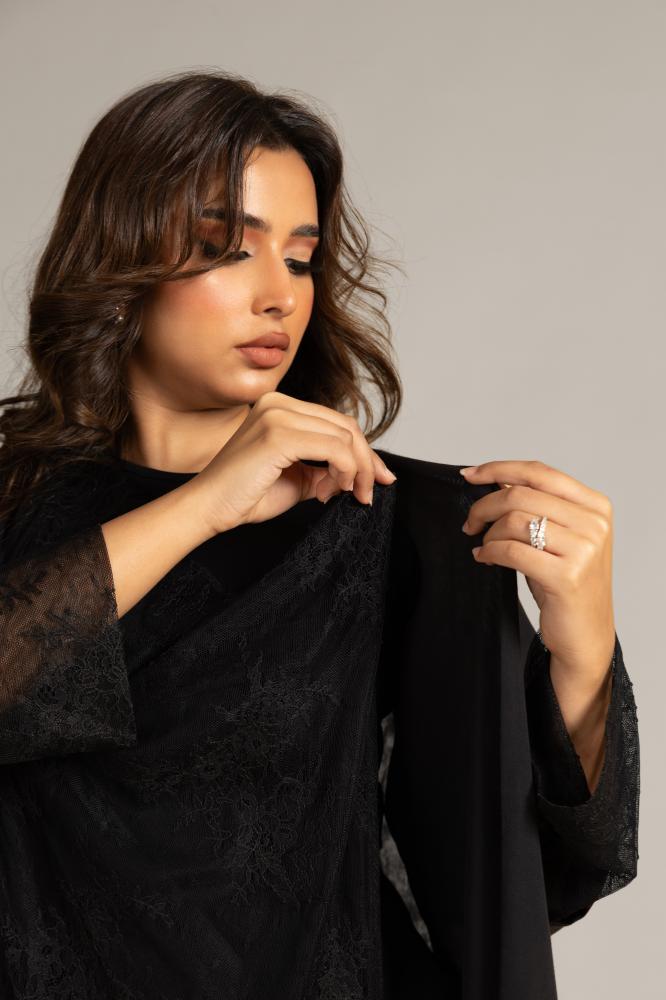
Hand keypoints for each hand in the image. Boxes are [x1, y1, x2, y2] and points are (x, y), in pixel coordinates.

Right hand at [192, 390, 396, 534]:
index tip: (375, 479)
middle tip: (369, 490)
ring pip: (344, 437)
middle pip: (345, 426)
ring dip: (358, 470)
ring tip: (349, 494)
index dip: (363, 451)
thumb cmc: (243, 496)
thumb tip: (353, 475)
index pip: (336, 422)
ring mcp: (277, 415)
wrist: (207, 509)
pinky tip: (333, 491)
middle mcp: (278, 403)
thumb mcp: (295, 479)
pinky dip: (345, 471)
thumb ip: (323, 471)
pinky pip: (333, 449)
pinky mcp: (279, 434)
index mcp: (279, 406)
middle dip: (367, 461)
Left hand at [460, 460, 615, 683]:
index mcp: (595, 505)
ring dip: (488, 533)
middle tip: (469, 523)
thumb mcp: (557, 537)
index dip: (500, 469)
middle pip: (521, 494)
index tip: (470, 475)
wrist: (586, 635)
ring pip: (514, 521)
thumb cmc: (567, 583)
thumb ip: (537, 506)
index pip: (539, 472)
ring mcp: (583, 550)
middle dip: (484, 506)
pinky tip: (484, 558)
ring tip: (484, 546)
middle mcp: (593, 523)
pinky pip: (512, 551)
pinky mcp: (566, 576)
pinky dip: (490, 552)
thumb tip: (495, 480)